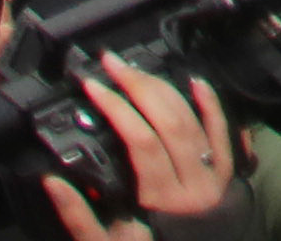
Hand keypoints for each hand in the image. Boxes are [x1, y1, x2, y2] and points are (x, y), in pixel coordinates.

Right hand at [68, 61, 236, 228]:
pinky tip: (195, 81)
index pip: (141, 140)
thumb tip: (53, 181)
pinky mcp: (227, 172)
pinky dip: (210, 103)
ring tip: (137, 69)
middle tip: (113, 63)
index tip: (93, 84)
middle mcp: (192, 184)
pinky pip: (222, 131)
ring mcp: (213, 175)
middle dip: (137, 86)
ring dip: (164, 88)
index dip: (116, 107)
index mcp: (161, 200)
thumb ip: (79, 216)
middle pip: (167, 121)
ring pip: (191, 120)